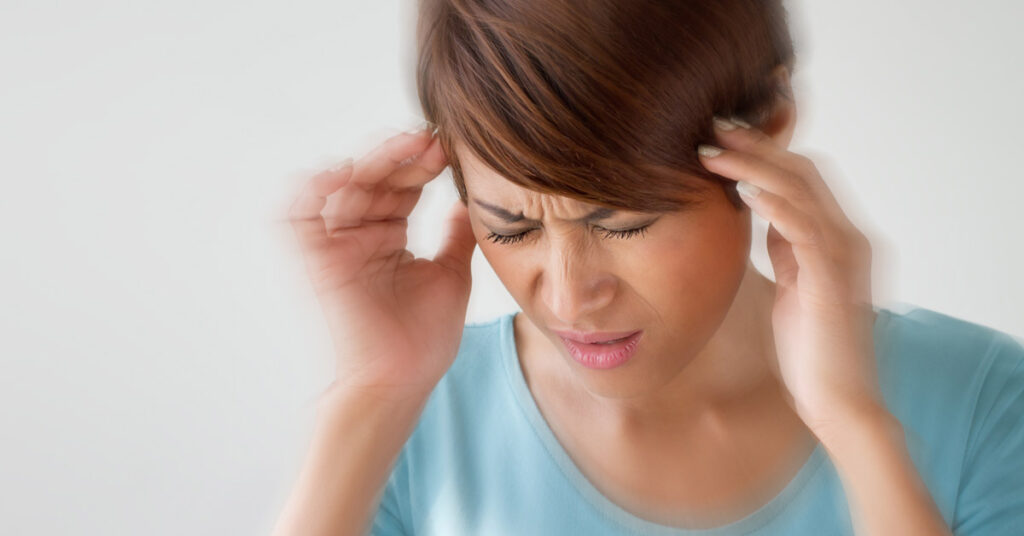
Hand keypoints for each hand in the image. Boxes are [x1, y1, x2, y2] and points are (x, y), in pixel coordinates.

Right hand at [285, 125, 477, 397]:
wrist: (398, 383)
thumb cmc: (422, 342)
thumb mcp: (451, 275)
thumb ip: (455, 235)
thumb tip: (470, 200)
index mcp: (387, 239)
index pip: (401, 188)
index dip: (422, 165)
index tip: (450, 149)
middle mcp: (358, 237)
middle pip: (374, 180)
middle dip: (402, 156)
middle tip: (432, 140)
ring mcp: (333, 246)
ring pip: (342, 187)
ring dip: (373, 162)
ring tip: (406, 145)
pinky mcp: (311, 260)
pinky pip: (296, 215)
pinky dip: (310, 188)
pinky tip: (344, 170)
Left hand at [696, 116, 882, 435]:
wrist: (838, 402)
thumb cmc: (811, 349)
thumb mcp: (791, 284)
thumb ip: (784, 247)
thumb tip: (760, 212)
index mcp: (835, 239)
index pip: (801, 178)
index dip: (763, 153)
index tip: (720, 138)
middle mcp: (847, 238)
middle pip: (803, 171)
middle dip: (756, 146)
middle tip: (712, 128)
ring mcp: (845, 257)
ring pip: (803, 190)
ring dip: (755, 167)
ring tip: (714, 152)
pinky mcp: (834, 281)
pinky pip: (807, 230)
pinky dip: (778, 206)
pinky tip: (746, 191)